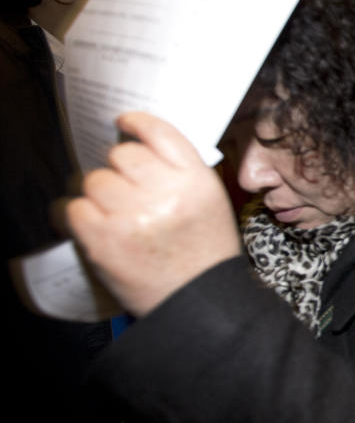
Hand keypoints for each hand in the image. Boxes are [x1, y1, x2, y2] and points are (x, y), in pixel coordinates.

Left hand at [65, 112, 241, 316]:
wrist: (198, 300)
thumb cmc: (205, 250)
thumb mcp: (211, 201)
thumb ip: (181, 171)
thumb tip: (137, 143)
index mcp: (196, 181)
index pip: (159, 133)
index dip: (136, 122)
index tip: (124, 122)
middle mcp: (166, 194)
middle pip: (122, 155)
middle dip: (120, 168)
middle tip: (126, 187)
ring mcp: (132, 217)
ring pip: (95, 180)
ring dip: (99, 192)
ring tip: (114, 211)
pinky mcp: (104, 241)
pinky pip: (75, 207)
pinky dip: (81, 213)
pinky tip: (97, 223)